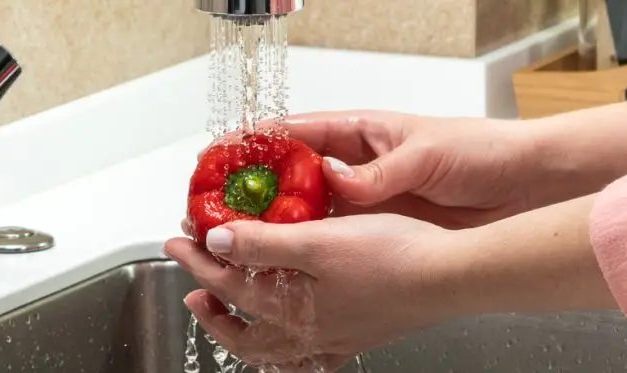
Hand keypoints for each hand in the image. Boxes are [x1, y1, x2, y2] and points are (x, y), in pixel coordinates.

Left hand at [164, 214, 455, 370]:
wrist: (447, 277)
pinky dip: (291, 352)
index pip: (228, 282)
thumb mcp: (316, 240)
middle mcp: (308, 331)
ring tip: (228, 314)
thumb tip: (215, 244)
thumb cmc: (391, 255)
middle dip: (212, 306)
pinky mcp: (359, 337)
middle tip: (194, 286)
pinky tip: (293, 341)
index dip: (198, 259)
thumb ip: (262, 244)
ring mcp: (335, 339)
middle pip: (243, 329)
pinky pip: (313, 356)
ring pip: (274, 351)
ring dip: (243, 332)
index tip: (179, 239)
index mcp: (291, 306)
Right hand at [199, 110, 536, 228]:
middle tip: (218, 206)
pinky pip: (336, 241)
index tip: (220, 155)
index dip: (256, 142)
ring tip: (239, 238)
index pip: (297, 133)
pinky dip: (311, 250)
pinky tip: (286, 262)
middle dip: (254, 191)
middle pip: (292, 178)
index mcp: (364, 134)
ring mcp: (368, 203)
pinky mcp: (381, 233)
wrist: (525, 187)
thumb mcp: (428, 155)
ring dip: (276, 224)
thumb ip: (380, 173)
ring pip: (309, 214)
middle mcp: (359, 169)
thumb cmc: (483, 154)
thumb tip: (337, 183)